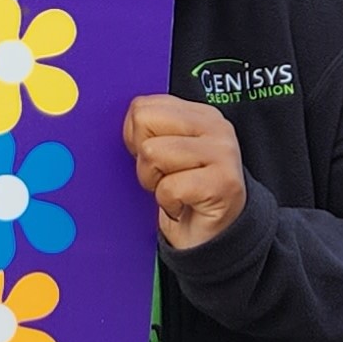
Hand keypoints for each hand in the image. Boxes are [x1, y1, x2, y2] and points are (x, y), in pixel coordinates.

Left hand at [122, 95, 246, 250]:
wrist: (210, 236)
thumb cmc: (182, 191)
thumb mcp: (164, 150)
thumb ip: (148, 128)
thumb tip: (119, 119)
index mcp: (200, 114)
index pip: (142, 105)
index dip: (135, 137)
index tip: (154, 158)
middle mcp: (216, 128)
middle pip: (144, 120)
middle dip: (143, 156)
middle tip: (164, 175)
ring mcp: (223, 153)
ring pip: (152, 153)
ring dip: (154, 181)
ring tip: (174, 190)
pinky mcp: (223, 183)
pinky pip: (168, 187)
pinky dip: (167, 202)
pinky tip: (183, 205)